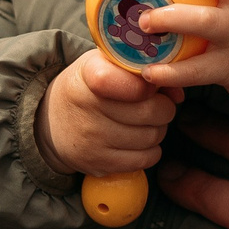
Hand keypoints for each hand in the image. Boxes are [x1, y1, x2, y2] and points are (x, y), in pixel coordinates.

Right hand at [40, 48, 178, 176]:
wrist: (49, 122)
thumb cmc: (87, 87)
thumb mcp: (104, 64)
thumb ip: (141, 70)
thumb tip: (178, 92)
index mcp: (89, 76)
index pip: (130, 82)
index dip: (149, 84)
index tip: (149, 85)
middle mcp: (88, 108)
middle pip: (152, 111)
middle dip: (163, 107)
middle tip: (155, 104)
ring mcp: (93, 139)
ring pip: (153, 136)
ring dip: (157, 129)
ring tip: (144, 122)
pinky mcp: (99, 164)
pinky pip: (145, 159)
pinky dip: (150, 150)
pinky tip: (137, 140)